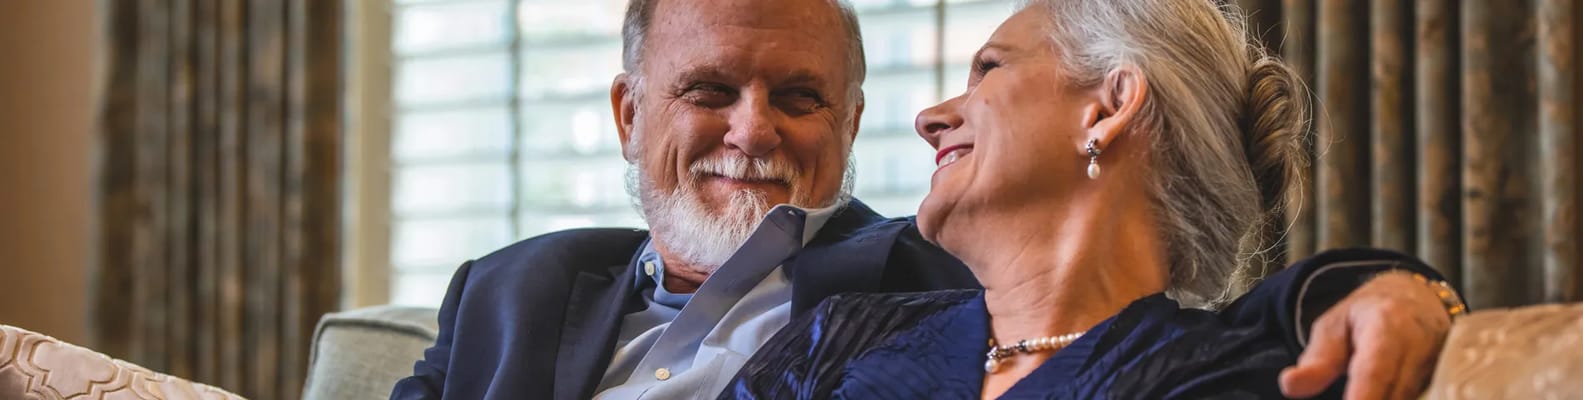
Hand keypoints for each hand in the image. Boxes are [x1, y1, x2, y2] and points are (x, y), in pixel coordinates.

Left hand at [1278, 272, 1452, 398]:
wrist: (1417, 300)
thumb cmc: (1368, 316)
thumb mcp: (1334, 327)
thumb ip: (1316, 360)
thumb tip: (1289, 386)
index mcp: (1387, 327)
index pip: (1375, 371)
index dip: (1363, 396)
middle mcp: (1421, 349)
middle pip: (1396, 395)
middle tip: (1347, 398)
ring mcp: (1441, 367)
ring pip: (1412, 399)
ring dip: (1382, 399)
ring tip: (1356, 392)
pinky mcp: (1446, 381)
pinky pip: (1426, 397)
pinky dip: (1397, 399)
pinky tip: (1377, 394)